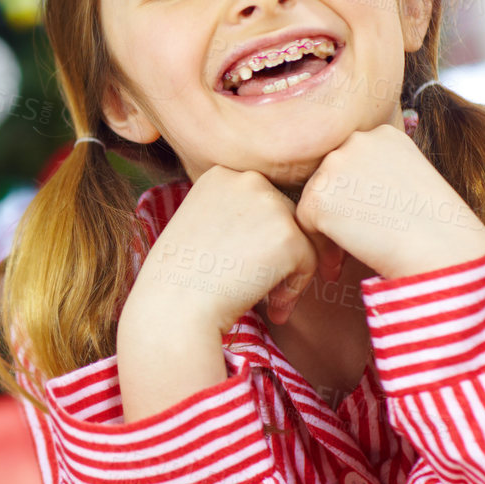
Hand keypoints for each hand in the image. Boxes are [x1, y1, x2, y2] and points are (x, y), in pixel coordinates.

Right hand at [128, 165, 344, 336]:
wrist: (173, 310)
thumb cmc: (180, 279)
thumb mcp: (201, 227)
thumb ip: (237, 216)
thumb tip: (278, 228)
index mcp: (222, 174)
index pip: (261, 202)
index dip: (256, 239)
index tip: (237, 267)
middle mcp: (248, 179)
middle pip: (286, 216)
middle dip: (277, 255)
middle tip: (255, 289)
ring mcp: (270, 204)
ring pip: (303, 237)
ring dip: (289, 271)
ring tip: (267, 301)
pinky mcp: (289, 234)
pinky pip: (311, 261)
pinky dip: (295, 289)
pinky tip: (272, 308)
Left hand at [294, 124, 484, 279]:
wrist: (441, 249)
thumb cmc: (435, 225)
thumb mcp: (410, 179)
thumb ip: (376, 173)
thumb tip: (346, 191)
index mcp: (382, 134)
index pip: (353, 162)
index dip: (360, 194)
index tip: (379, 217)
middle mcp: (355, 141)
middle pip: (330, 178)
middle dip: (341, 208)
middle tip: (365, 236)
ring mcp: (333, 167)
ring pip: (316, 199)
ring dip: (330, 226)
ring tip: (358, 248)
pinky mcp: (317, 196)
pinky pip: (305, 223)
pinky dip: (320, 246)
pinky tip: (342, 262)